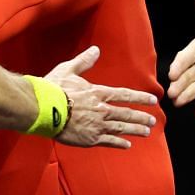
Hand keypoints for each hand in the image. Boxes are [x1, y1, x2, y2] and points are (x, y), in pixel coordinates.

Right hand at [43, 46, 157, 148]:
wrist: (42, 109)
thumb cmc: (52, 88)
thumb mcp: (68, 70)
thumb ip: (84, 61)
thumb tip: (96, 50)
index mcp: (98, 93)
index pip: (125, 95)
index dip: (140, 98)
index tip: (153, 100)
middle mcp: (101, 110)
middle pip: (127, 114)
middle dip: (142, 117)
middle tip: (153, 121)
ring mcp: (97, 125)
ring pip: (122, 128)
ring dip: (136, 130)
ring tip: (146, 132)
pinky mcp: (89, 138)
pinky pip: (109, 141)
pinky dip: (120, 143)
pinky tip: (127, 144)